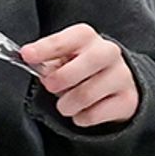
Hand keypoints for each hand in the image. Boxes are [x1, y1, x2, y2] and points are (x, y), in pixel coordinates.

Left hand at [19, 22, 140, 128]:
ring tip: (66, 103)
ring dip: (67, 105)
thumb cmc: (82, 68)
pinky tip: (83, 111)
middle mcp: (108, 52)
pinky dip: (81, 117)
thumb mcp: (64, 58)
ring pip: (85, 95)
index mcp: (87, 37)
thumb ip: (47, 60)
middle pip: (81, 66)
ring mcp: (121, 76)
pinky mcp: (127, 100)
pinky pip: (93, 115)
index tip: (27, 55)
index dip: (45, 48)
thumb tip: (30, 61)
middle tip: (51, 87)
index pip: (66, 40)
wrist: (119, 83)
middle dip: (59, 80)